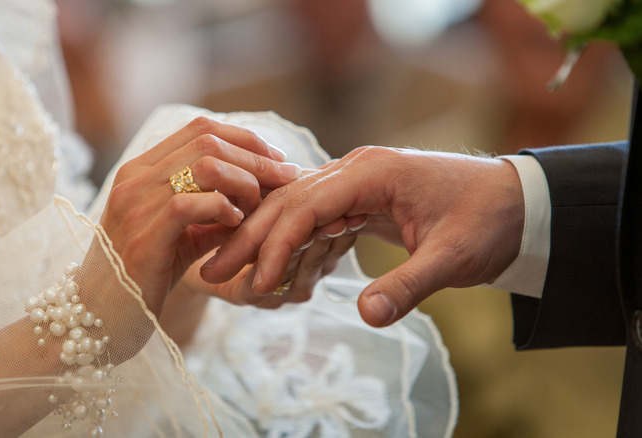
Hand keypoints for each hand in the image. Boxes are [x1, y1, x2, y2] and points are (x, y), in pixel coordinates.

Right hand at [98, 116, 300, 315]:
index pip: (200, 128)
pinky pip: (192, 204)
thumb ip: (214, 211)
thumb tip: (260, 194)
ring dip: (244, 181)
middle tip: (286, 179)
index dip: (245, 138)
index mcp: (141, 169)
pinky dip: (224, 208)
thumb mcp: (182, 234)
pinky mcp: (145, 235)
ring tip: (257, 204)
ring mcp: (136, 204)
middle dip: (256, 158)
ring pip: (204, 166)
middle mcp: (135, 178)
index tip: (276, 160)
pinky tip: (236, 223)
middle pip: (208, 141)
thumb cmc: (145, 275)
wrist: (101, 316)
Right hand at [200, 146, 524, 327]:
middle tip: (212, 272)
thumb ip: (408, 286)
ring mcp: (358, 184)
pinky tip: (281, 276)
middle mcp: (357, 171)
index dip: (276, 243)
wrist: (518, 205)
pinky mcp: (363, 203)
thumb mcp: (453, 258)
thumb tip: (364, 316)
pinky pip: (319, 224)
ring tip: (234, 278)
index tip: (253, 281)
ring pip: (298, 213)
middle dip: (250, 239)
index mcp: (373, 171)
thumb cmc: (489, 221)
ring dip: (267, 245)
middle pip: (290, 203)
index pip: (307, 204)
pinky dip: (298, 250)